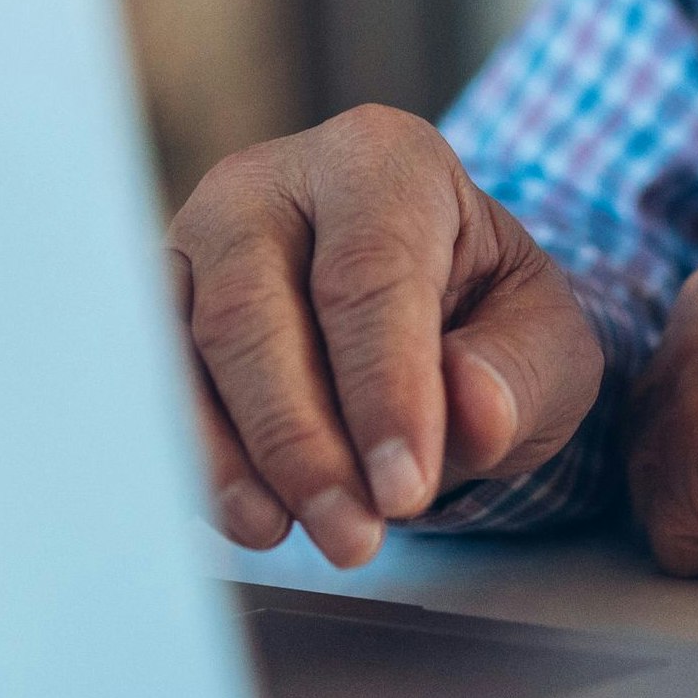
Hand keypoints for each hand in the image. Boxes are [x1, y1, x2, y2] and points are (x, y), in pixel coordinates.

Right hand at [168, 106, 603, 567]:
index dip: (383, 387)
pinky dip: (192, 457)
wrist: (422, 307)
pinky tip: (242, 513)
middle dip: (299, 439)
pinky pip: (152, 383)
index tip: (405, 489)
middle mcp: (268, 184)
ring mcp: (196, 241)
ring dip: (233, 459)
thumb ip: (519, 372)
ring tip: (286, 534)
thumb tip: (473, 413)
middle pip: (254, 310)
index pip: (367, 273)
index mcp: (380, 160)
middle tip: (353, 537)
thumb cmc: (484, 315)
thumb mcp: (545, 340)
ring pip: (185, 348)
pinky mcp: (156, 306)